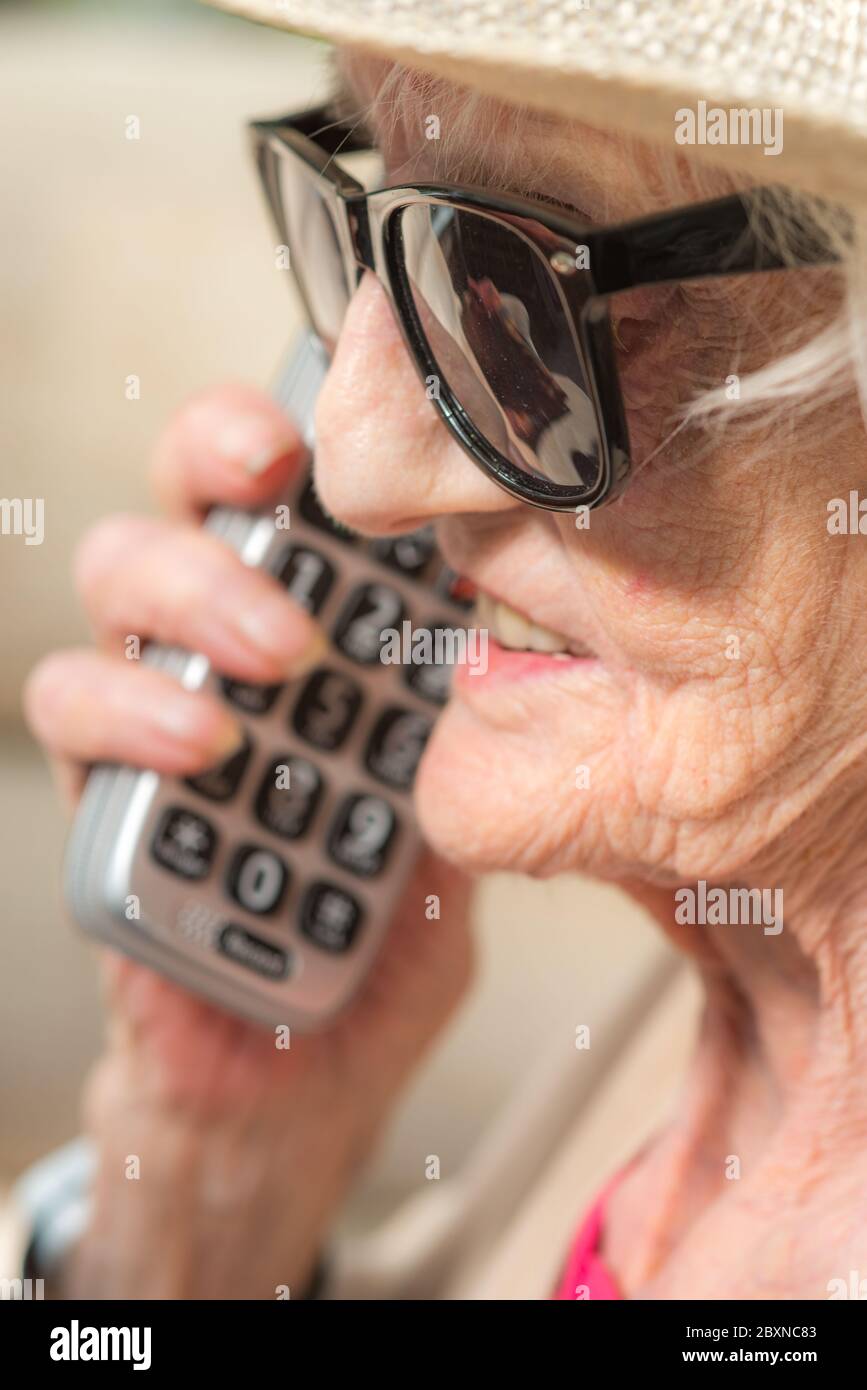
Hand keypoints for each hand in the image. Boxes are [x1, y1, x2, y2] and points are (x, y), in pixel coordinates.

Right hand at [24, 382, 474, 1296]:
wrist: (309, 1064)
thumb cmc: (384, 928)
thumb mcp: (463, 813)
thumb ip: (478, 730)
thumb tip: (533, 623)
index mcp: (315, 634)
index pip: (282, 497)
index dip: (293, 429)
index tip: (338, 414)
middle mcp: (219, 653)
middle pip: (180, 503)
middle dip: (226, 481)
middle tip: (292, 504)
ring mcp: (151, 718)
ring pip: (109, 585)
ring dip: (193, 596)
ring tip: (278, 661)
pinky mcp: (103, 794)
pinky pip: (73, 718)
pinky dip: (135, 713)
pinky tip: (206, 749)